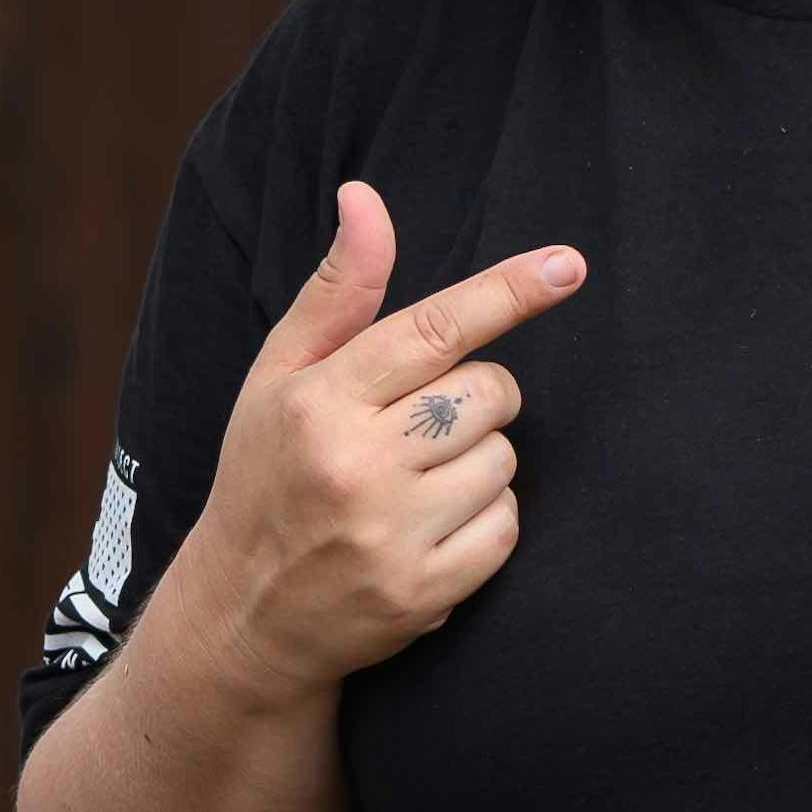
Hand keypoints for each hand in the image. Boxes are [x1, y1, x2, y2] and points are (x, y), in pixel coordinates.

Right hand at [151, 183, 579, 710]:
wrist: (241, 616)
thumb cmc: (266, 477)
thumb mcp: (279, 377)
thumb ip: (337, 291)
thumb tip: (364, 196)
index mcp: (320, 401)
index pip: (434, 329)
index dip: (508, 292)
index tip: (569, 265)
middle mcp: (356, 464)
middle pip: (487, 393)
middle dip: (477, 397)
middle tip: (423, 426)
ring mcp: (391, 534)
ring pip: (504, 460)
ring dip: (480, 462)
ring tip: (417, 485)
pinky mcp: (422, 591)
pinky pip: (506, 526)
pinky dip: (486, 520)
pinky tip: (432, 528)